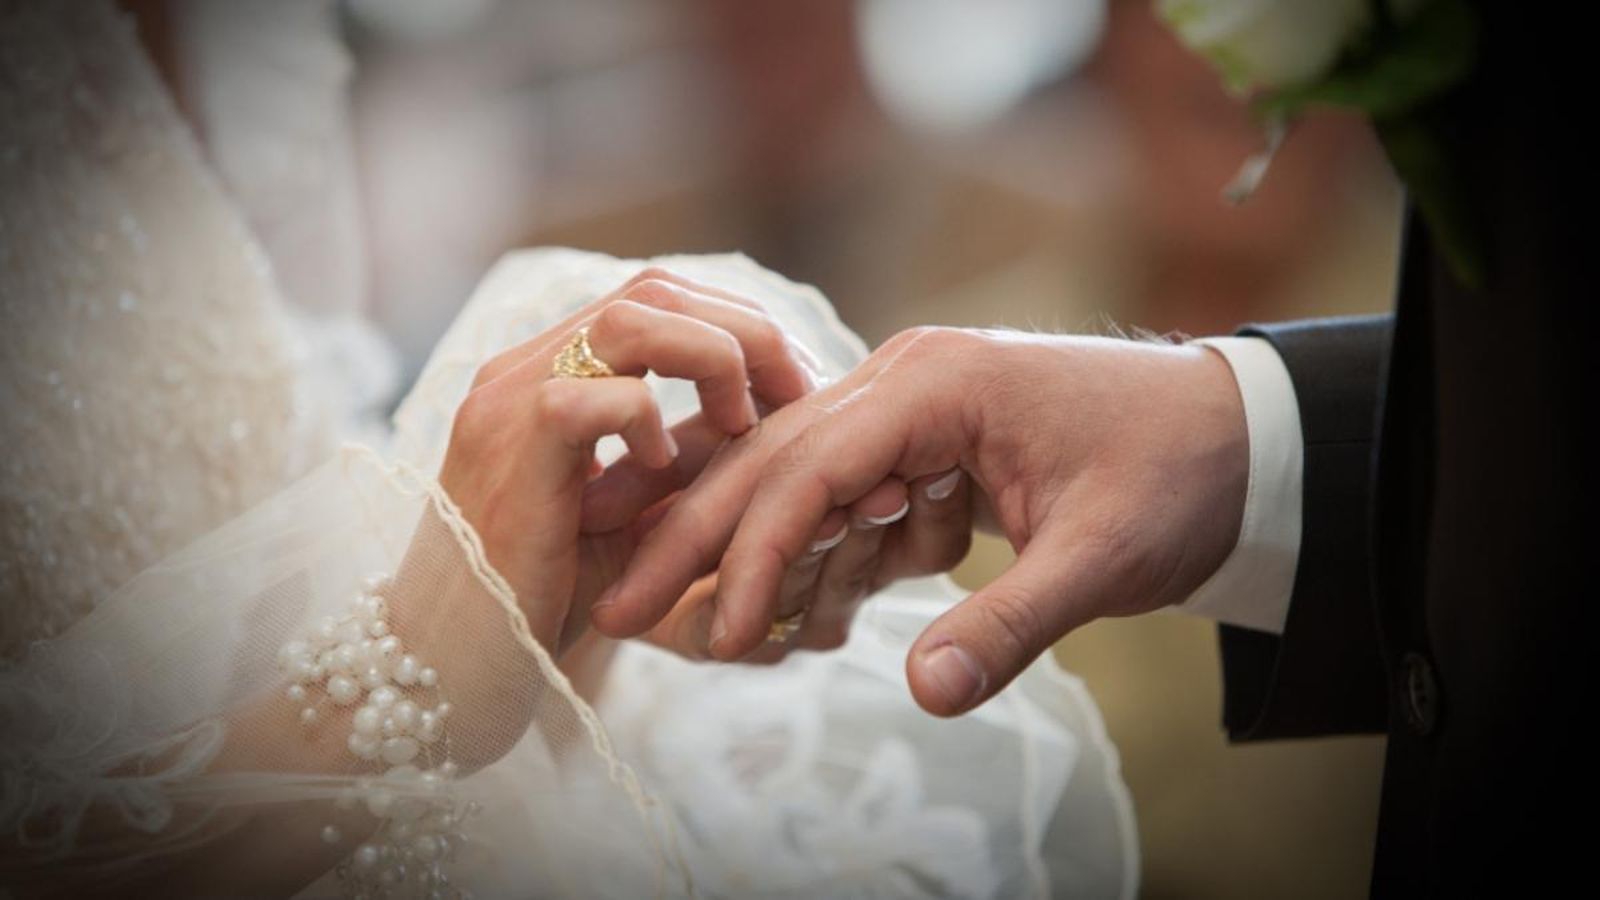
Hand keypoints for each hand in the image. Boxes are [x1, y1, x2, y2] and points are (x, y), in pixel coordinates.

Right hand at [437, 267, 817, 654]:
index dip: (738, 323)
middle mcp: (521, 370)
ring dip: (715, 361)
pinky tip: (664, 468)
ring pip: (630, 320)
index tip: (794, 382)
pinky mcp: (510, 452)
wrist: (455, 664)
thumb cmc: (544, 598)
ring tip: (745, 426)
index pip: (657, 295)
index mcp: (548, 372)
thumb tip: (774, 416)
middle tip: (800, 394)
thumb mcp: (635, 514)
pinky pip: (595, 398)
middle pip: (656, 289)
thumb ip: (686, 458)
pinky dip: (649, 422)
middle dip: (747, 333)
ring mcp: (508, 404)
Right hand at [589, 326, 1248, 714]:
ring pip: (802, 484)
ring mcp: (915, 410)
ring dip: (760, 560)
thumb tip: (925, 698)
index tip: (710, 631)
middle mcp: (908, 381)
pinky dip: (829, 560)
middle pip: (776, 462)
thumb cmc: (1177, 474)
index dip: (753, 553)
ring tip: (700, 633)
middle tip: (618, 606)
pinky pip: (851, 502)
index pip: (810, 466)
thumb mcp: (1100, 556)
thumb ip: (1011, 625)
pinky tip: (809, 616)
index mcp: (936, 382)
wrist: (1241, 435)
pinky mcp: (929, 446)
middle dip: (699, 540)